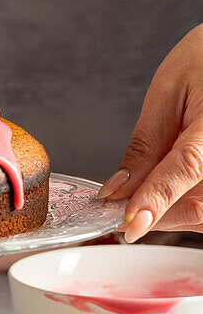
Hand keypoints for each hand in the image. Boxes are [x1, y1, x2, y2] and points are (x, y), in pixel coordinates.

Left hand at [98, 24, 202, 239]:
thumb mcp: (168, 89)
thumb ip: (145, 144)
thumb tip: (119, 188)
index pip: (186, 169)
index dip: (154, 202)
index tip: (127, 224)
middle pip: (197, 206)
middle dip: (155, 215)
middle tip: (118, 210)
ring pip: (202, 215)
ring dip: (170, 216)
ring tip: (140, 198)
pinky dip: (184, 208)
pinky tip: (162, 195)